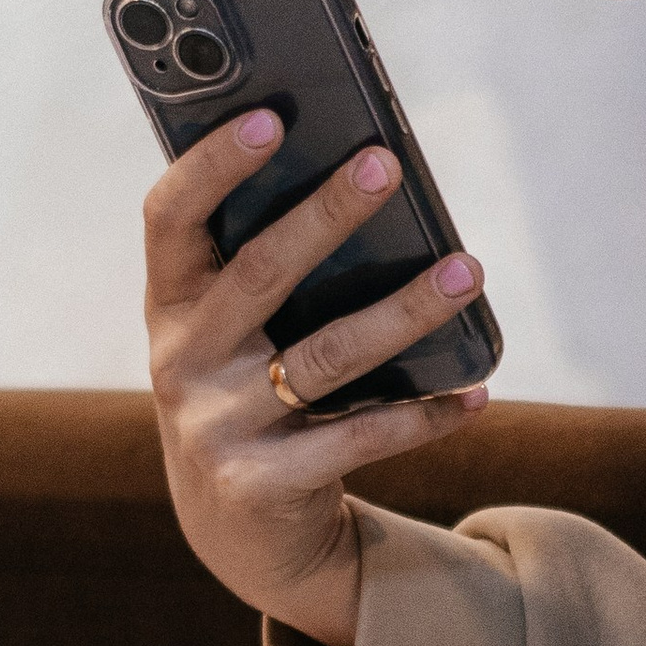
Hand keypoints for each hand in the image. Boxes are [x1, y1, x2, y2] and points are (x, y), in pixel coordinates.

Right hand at [144, 109, 488, 645]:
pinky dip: (424, 415)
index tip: (270, 116)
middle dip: (325, 214)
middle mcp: (181, 363)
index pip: (170, 218)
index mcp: (170, 305)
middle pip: (259, 274)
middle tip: (386, 164)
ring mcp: (216, 428)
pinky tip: (475, 392)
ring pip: (324, 357)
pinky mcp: (262, 486)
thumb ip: (266, 266)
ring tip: (469, 270)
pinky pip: (358, 439)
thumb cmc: (252, 391)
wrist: (239, 530)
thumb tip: (362, 178)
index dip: (213, 165)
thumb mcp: (236, 332)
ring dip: (404, 311)